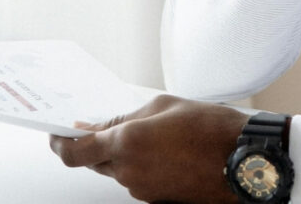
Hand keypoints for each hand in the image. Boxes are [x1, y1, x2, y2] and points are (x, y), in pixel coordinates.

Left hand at [49, 94, 247, 203]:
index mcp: (126, 143)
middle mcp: (129, 172)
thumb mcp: (165, 106)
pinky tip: (162, 150)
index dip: (59, 143)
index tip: (56, 134)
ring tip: (150, 135)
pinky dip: (140, 165)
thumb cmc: (212, 129)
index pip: (73, 152)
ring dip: (123, 154)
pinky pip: (137, 180)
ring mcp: (143, 189)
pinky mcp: (158, 199)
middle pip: (93, 162)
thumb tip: (102, 125)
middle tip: (101, 127)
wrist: (244, 159)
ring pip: (117, 172)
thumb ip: (128, 115)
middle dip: (94, 145)